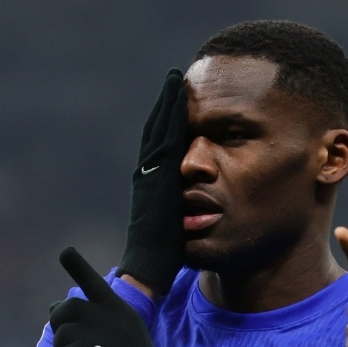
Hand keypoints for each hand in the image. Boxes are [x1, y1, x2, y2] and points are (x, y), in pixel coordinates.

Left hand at [50, 247, 185, 346]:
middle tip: (66, 339)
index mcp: (119, 308)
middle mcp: (109, 316)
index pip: (93, 282)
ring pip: (61, 333)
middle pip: (67, 308)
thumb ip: (99, 319)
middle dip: (59, 322)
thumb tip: (56, 308)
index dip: (77, 266)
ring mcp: (100, 335)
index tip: (66, 252)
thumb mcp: (127, 333)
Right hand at [117, 69, 190, 297]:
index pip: (162, 145)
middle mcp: (148, 174)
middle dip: (168, 104)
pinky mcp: (156, 179)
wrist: (148, 269)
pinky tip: (179, 103)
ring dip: (168, 104)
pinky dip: (170, 121)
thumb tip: (199, 200)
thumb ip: (184, 206)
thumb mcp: (177, 223)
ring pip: (159, 131)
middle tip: (177, 78)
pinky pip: (164, 142)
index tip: (179, 99)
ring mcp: (150, 175)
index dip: (169, 121)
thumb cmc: (164, 254)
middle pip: (159, 130)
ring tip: (177, 80)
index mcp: (153, 184)